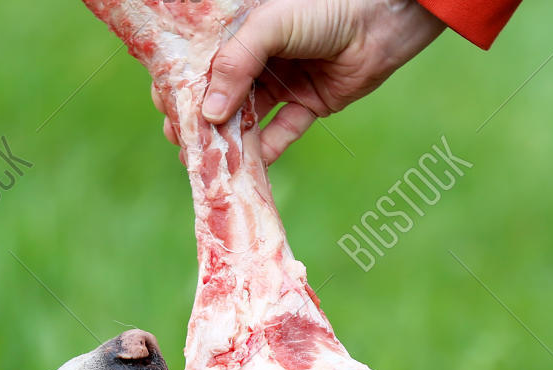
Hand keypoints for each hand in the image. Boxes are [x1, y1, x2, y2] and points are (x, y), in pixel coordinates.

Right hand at [153, 0, 445, 163]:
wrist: (383, 17)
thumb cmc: (322, 7)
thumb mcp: (269, 26)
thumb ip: (236, 65)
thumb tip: (207, 115)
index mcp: (242, 32)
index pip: (202, 65)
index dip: (184, 90)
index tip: (169, 114)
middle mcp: (260, 59)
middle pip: (221, 97)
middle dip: (201, 123)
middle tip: (184, 147)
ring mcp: (283, 83)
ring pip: (248, 119)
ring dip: (230, 143)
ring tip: (209, 165)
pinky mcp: (310, 104)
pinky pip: (282, 132)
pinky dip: (266, 152)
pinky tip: (248, 169)